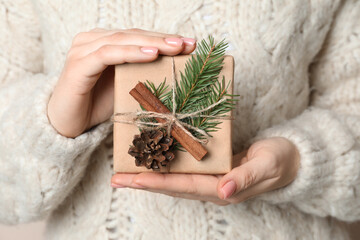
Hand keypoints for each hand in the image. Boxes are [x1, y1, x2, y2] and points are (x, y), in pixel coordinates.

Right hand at [47, 28, 196, 137]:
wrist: (68, 124)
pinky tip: (151, 55)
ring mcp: (83, 50)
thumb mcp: (126, 86)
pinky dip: (131, 53)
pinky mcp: (79, 65)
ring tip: (175, 48)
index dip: (164, 39)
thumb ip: (143, 72)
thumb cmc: (98, 105)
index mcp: (105, 42)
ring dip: (151, 43)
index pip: (139, 37)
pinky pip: (107, 54)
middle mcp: (92, 40)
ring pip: (123, 40)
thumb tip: (176, 69)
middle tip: (188, 44)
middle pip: (133, 35)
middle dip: (163, 39)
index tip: (190, 44)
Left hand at [111, 137, 299, 205]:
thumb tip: (224, 189)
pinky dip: (165, 165)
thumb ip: (247, 177)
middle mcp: (211, 187)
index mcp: (222, 189)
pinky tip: (153, 158)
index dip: (157, 183)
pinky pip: (183, 169)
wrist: (288, 159)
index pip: (183, 187)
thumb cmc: (279, 161)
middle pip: (172, 186)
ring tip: (126, 170)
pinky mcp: (211, 168)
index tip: (133, 180)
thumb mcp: (267, 166)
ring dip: (150, 175)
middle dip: (143, 182)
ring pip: (174, 179)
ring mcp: (210, 179)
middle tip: (117, 177)